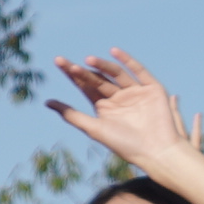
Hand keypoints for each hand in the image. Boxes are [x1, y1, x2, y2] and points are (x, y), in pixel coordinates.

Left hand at [46, 51, 194, 171]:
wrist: (157, 151)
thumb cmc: (125, 144)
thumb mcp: (95, 128)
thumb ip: (72, 115)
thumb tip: (46, 102)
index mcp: (105, 107)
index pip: (86, 86)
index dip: (73, 75)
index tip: (59, 62)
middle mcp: (119, 97)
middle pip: (98, 79)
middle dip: (82, 70)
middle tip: (65, 62)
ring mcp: (136, 92)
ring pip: (116, 73)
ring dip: (102, 66)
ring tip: (88, 60)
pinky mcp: (152, 88)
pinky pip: (139, 71)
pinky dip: (127, 61)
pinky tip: (113, 52)